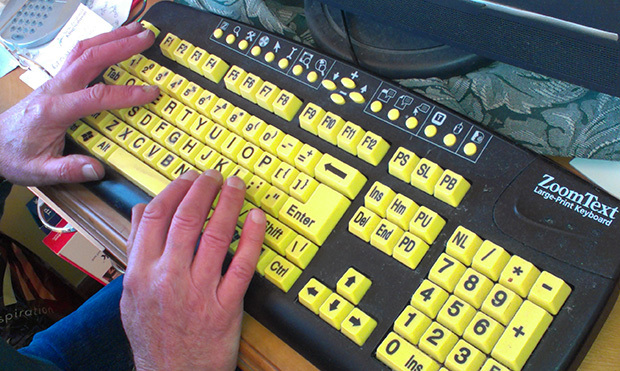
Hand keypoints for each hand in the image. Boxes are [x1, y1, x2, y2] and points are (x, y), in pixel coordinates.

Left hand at [0, 23, 159, 185]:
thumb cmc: (16, 157)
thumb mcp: (40, 171)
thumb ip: (68, 170)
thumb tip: (96, 169)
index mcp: (53, 110)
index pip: (95, 96)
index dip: (125, 94)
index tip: (150, 92)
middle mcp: (54, 89)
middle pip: (89, 58)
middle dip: (120, 46)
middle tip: (146, 38)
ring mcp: (55, 82)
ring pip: (83, 51)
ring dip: (110, 38)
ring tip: (136, 30)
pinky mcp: (57, 82)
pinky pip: (78, 56)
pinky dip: (99, 45)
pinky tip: (113, 42)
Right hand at [121, 170, 265, 370]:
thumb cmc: (152, 335)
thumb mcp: (130, 293)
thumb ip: (135, 250)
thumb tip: (138, 213)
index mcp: (141, 272)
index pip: (156, 217)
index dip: (174, 190)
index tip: (187, 178)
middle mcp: (168, 278)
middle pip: (187, 219)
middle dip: (203, 189)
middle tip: (215, 175)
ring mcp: (199, 292)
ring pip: (216, 235)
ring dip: (228, 204)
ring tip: (236, 186)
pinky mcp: (225, 306)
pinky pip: (242, 265)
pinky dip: (251, 238)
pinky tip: (256, 218)